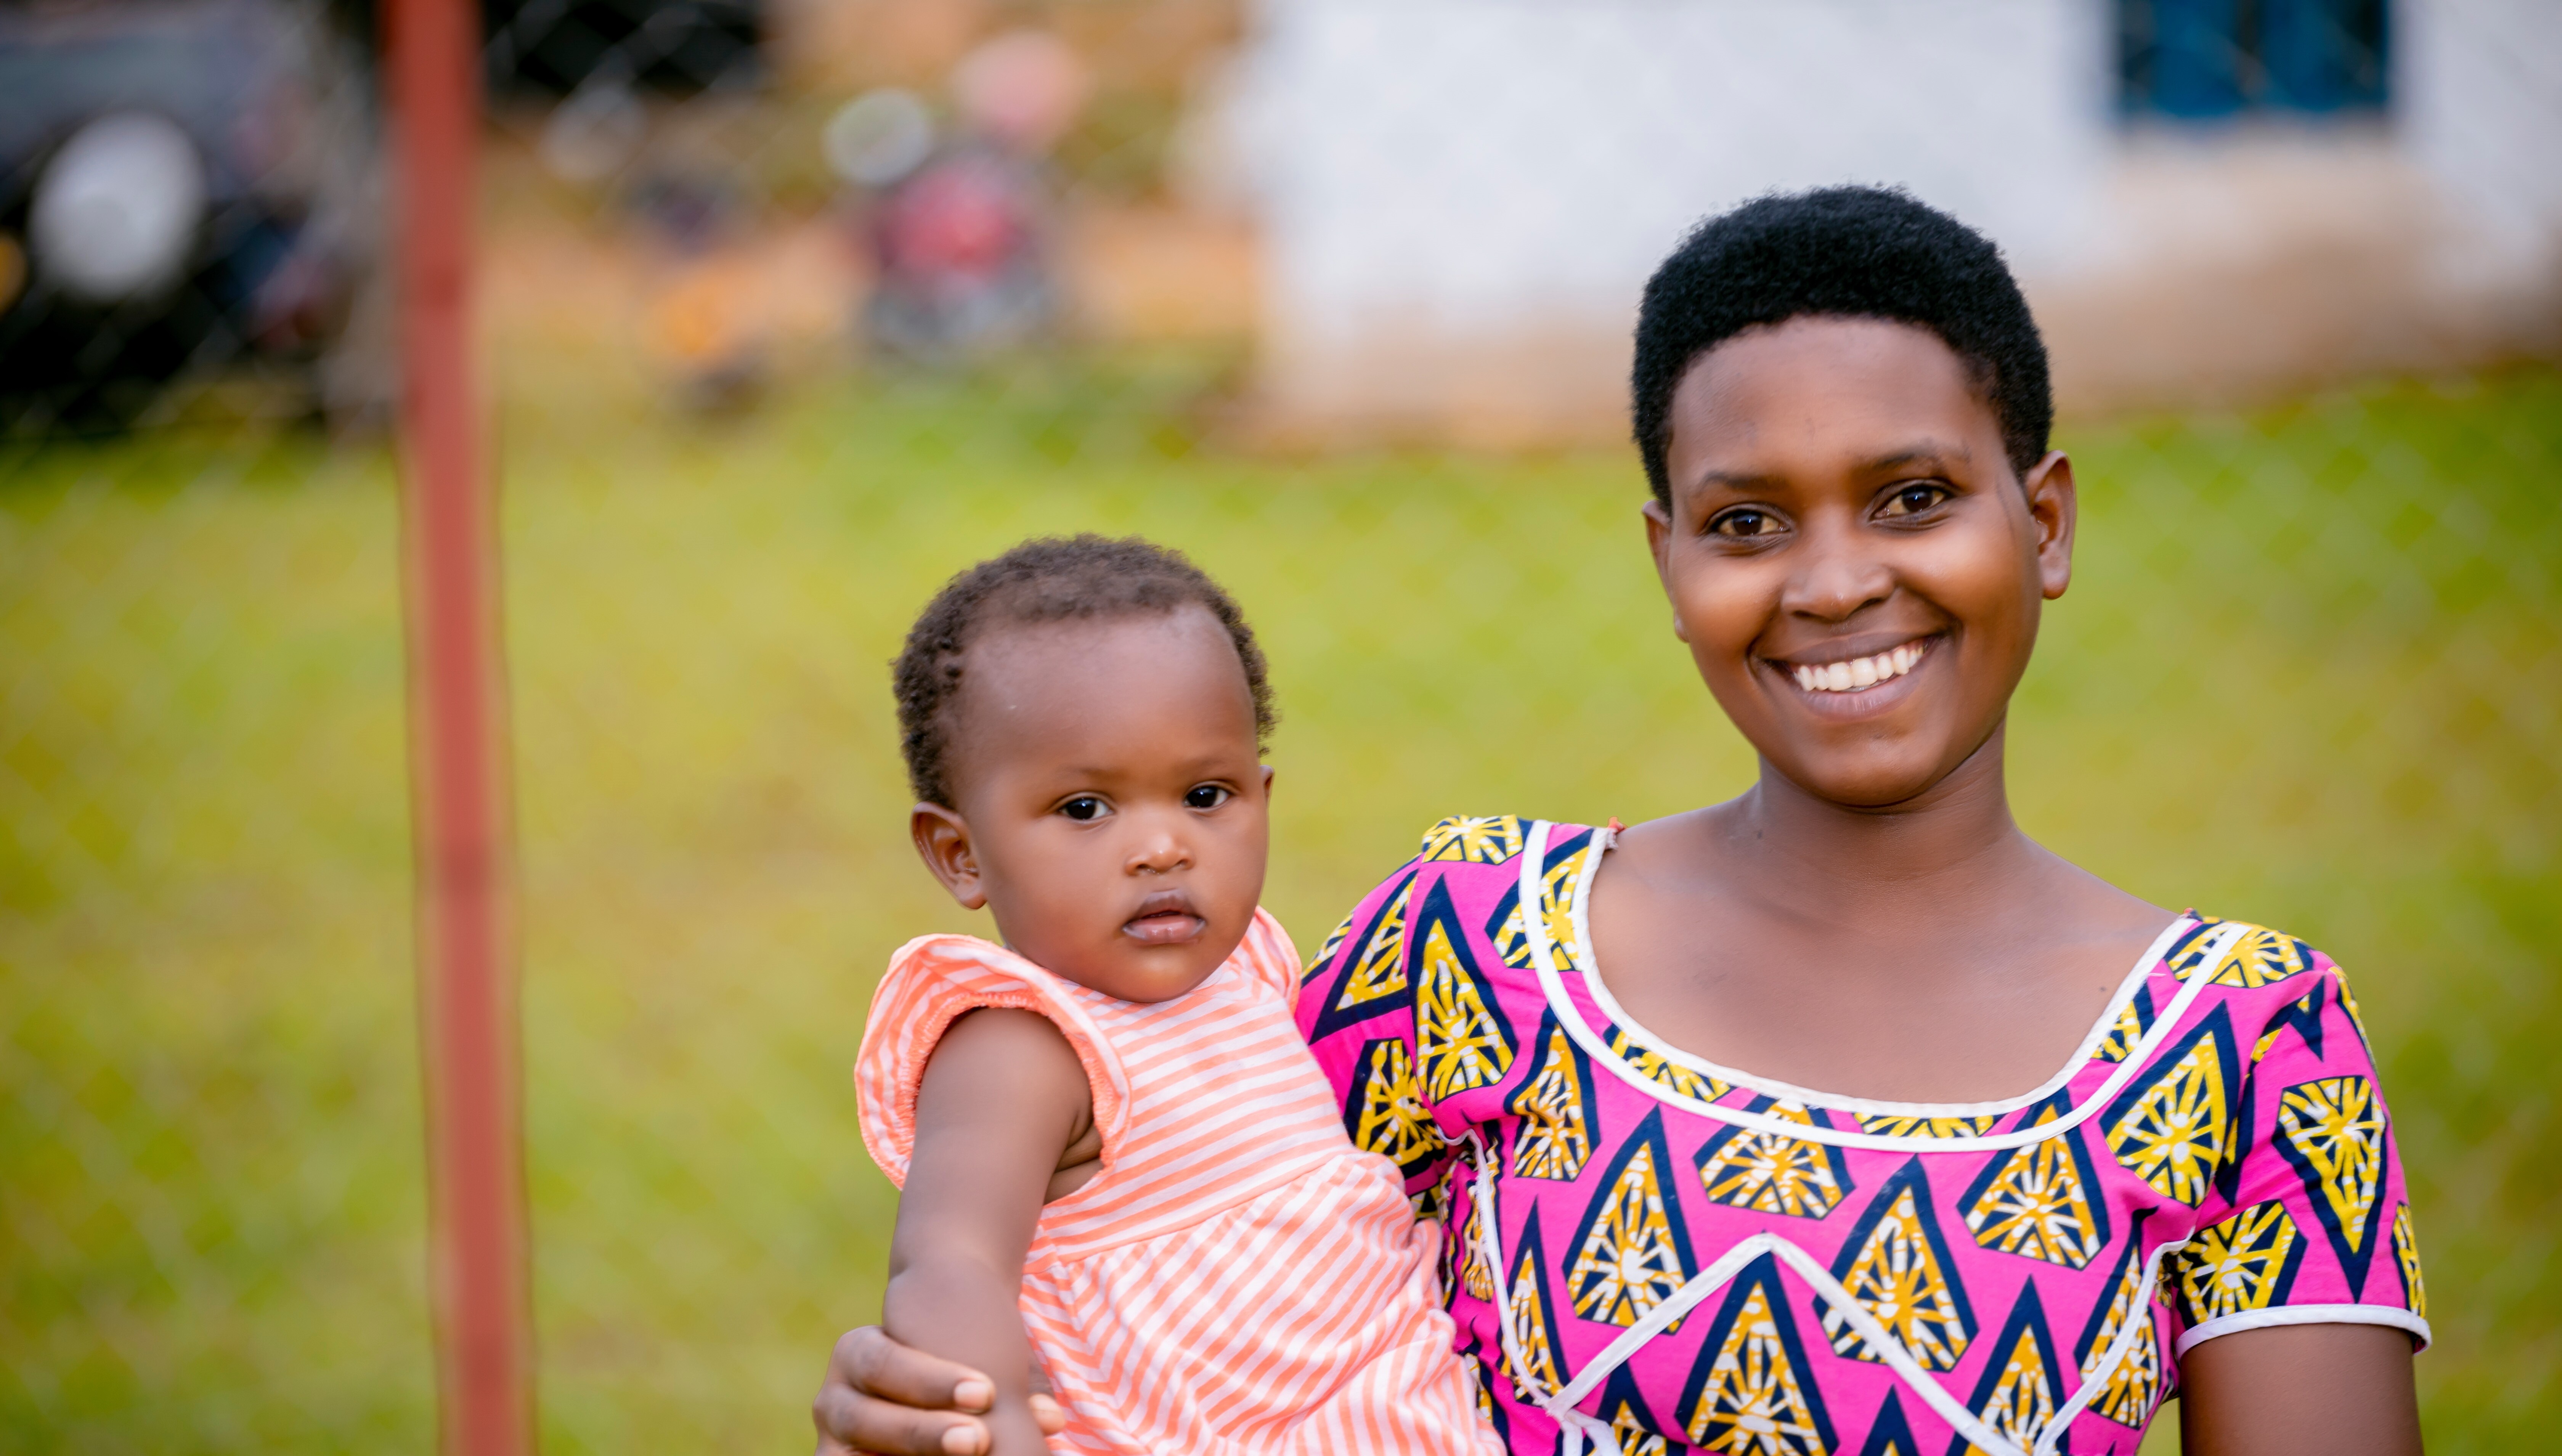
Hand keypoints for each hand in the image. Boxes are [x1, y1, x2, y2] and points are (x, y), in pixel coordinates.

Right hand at [813, 1326, 1066, 1455]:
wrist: (917, 1378)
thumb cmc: (954, 1366)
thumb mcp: (969, 1363)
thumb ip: (1006, 1382)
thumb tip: (1050, 1419)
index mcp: (857, 1352)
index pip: (885, 1363)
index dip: (931, 1381)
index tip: (986, 1393)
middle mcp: (833, 1399)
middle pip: (867, 1419)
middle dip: (922, 1432)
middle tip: (978, 1439)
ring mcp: (833, 1443)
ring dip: (911, 1454)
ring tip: (969, 1455)